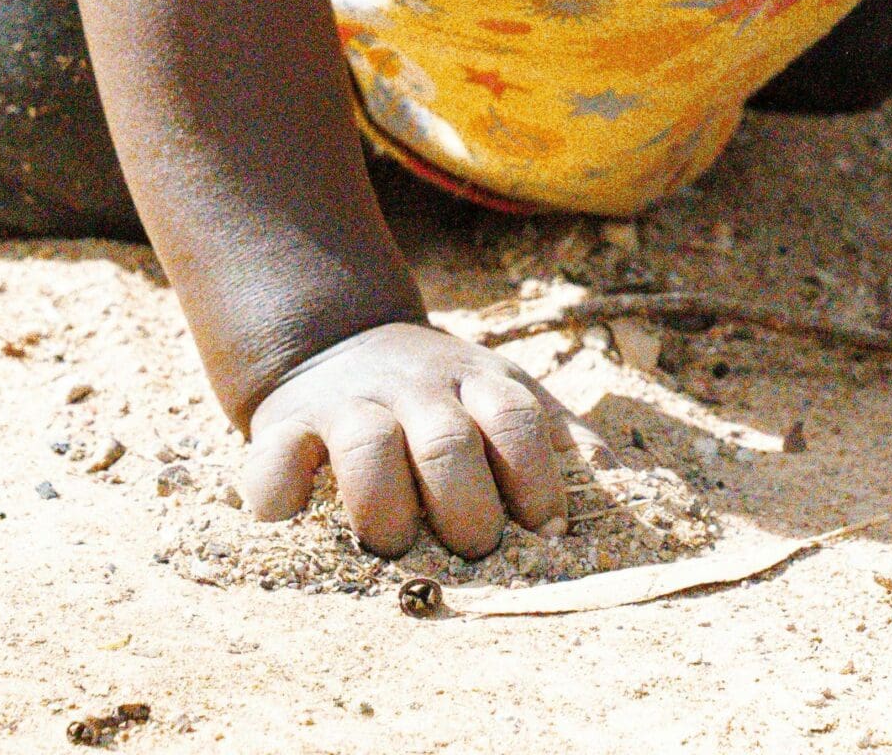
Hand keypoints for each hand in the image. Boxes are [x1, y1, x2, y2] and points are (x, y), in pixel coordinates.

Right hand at [240, 322, 608, 557]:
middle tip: (473, 550)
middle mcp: (416, 389)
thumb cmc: (439, 396)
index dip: (536, 478)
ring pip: (369, 448)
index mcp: (478, 383)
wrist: (335, 342)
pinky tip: (297, 523)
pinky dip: (280, 497)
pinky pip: (274, 460)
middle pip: (448, 443)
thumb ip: (554, 432)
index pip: (518, 422)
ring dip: (386, 508)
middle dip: (466, 507)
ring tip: (394, 546)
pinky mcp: (284, 426)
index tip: (546, 528)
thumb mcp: (500, 391)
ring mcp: (348, 405)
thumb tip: (617, 476)